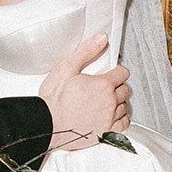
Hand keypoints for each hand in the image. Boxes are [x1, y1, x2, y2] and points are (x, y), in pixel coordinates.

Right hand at [38, 32, 130, 151]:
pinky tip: (112, 115)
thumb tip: (102, 38)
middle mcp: (110, 102)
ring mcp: (109, 119)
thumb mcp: (66, 68)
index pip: (123, 73)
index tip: (110, 73)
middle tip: (105, 87)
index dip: (116, 71)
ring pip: (124, 106)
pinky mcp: (106, 133)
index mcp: (103, 85)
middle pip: (125, 89)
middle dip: (117, 86)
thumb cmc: (53, 100)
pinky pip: (123, 124)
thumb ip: (86, 51)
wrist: (46, 125)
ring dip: (118, 102)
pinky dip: (121, 118)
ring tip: (105, 101)